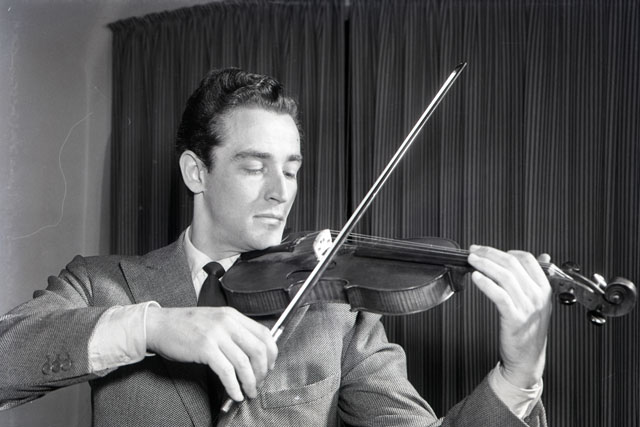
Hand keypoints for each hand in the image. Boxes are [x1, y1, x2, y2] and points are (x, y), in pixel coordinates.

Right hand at [145, 306, 277, 400]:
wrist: (159, 325)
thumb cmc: (185, 325)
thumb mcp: (215, 320)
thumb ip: (233, 330)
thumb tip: (252, 351)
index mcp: (232, 315)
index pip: (264, 333)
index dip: (271, 353)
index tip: (269, 366)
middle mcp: (227, 322)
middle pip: (258, 349)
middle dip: (263, 371)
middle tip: (260, 382)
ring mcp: (216, 335)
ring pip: (244, 362)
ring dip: (250, 382)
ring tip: (249, 391)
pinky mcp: (205, 348)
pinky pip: (226, 371)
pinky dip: (234, 386)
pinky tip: (235, 393)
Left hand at [468, 245, 551, 388]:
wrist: (527, 360)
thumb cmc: (527, 330)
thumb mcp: (537, 302)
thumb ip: (536, 279)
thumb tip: (542, 256)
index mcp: (544, 289)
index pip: (527, 259)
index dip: (504, 251)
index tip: (487, 250)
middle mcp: (538, 296)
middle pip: (513, 264)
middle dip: (490, 254)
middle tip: (474, 251)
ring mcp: (527, 307)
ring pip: (505, 276)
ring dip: (485, 264)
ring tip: (471, 260)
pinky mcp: (514, 319)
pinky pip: (500, 295)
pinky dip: (486, 284)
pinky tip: (476, 277)